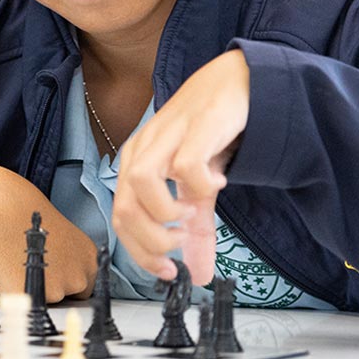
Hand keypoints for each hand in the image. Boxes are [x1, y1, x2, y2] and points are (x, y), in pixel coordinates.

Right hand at [0, 162, 97, 301]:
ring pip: (46, 302)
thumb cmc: (23, 215)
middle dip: (51, 287)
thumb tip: (61, 273)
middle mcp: (79, 276)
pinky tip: (9, 273)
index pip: (85, 285)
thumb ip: (67, 258)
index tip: (51, 272)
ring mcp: (57, 290)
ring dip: (34, 291)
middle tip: (31, 265)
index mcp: (89, 258)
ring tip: (19, 266)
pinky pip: (24, 303)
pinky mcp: (33, 298)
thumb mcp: (59, 234)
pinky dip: (16, 293)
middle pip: (69, 297)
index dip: (64, 279)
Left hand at [113, 48, 248, 282]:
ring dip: (167, 213)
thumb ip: (197, 233)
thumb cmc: (211, 133)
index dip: (141, 253)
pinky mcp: (196, 126)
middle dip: (153, 241)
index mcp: (136, 164)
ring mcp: (167, 135)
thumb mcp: (201, 190)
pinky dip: (200, 184)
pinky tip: (217, 183)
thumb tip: (197, 275)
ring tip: (193, 214)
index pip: (120, 219)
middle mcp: (143, 149)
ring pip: (141, 183)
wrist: (238, 82)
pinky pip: (186, 165)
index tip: (169, 272)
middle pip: (125, 208)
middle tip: (183, 242)